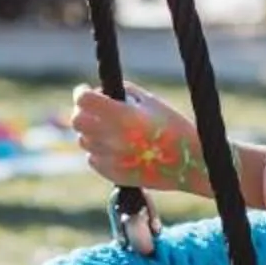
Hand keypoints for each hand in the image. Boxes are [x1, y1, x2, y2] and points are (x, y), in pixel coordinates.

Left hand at [71, 84, 209, 195]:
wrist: (189, 164)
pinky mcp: (113, 175)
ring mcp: (112, 159)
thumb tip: (100, 92)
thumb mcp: (151, 102)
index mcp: (124, 117)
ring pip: (84, 140)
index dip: (81, 92)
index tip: (84, 90)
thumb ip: (123, 93)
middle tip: (92, 109)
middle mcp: (114, 139)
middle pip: (77, 121)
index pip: (85, 100)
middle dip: (81, 112)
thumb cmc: (173, 127)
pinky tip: (118, 147)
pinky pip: (93, 158)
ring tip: (113, 129)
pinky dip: (99, 150)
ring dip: (91, 131)